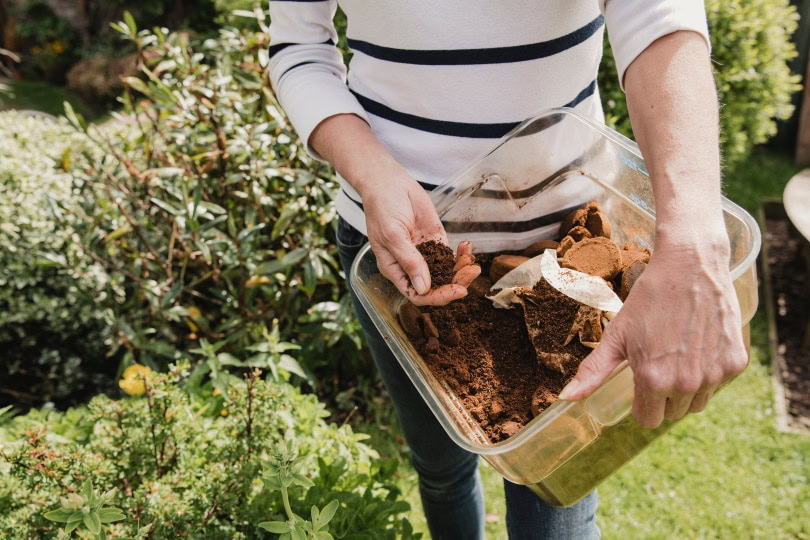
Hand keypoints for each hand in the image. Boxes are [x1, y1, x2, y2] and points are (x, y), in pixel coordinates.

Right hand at [362, 173, 479, 305]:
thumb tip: (423, 288)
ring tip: (473, 263)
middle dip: (455, 283)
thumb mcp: (392, 235)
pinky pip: (450, 255)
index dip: (437, 297)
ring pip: (446, 272)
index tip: (456, 290)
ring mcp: (424, 253)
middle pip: (436, 286)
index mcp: (395, 269)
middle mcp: (410, 265)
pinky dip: (461, 254)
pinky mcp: (435, 240)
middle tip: (471, 273)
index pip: (417, 294)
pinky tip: (467, 247)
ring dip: (461, 270)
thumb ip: (409, 261)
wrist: (389, 183)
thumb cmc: (382, 208)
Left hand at [558, 238, 747, 427]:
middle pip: (672, 413)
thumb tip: (566, 399)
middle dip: (663, 395)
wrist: (690, 266)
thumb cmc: (649, 299)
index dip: (641, 403)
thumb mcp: (616, 335)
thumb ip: (593, 372)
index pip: (647, 419)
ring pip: (697, 403)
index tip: (640, 381)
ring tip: (678, 354)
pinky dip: (710, 372)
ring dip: (687, 389)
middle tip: (659, 361)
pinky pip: (719, 384)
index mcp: (654, 380)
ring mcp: (715, 375)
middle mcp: (687, 384)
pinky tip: (698, 345)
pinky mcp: (736, 363)